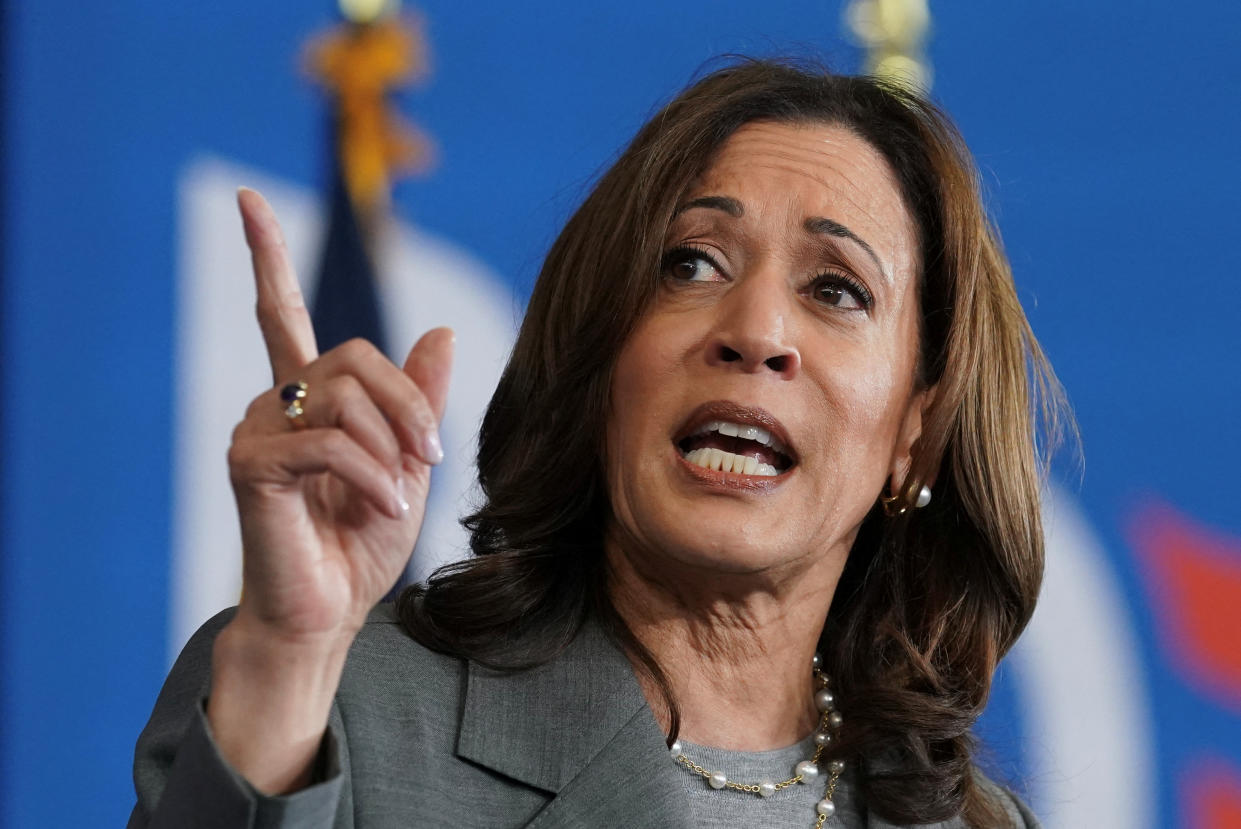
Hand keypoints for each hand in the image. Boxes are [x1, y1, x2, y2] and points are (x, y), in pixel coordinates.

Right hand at [226, 187, 452, 648]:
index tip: (245, 200)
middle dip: (408, 403)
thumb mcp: (407, 463)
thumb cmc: (361, 543)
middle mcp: (274, 403)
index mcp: (308, 399)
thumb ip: (419, 400)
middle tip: (429, 456)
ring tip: (397, 496)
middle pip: (354, 355)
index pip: (280, 312)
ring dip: (391, 447)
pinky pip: (329, 443)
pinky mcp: (250, 465)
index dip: (265, 255)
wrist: (328, 612)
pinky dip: (372, 476)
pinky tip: (382, 508)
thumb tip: (442, 330)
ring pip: (344, 397)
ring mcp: (256, 431)